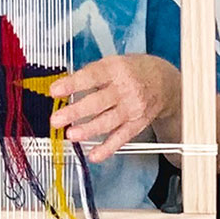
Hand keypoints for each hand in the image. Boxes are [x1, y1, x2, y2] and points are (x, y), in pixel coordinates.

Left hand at [47, 54, 177, 161]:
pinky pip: (121, 138)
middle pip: (99, 102)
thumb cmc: (134, 71)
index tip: (55, 91)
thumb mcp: (113, 63)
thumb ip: (89, 75)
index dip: (73, 84)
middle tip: (57, 119)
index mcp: (116, 70)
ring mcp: (131, 108)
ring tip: (72, 135)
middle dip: (77, 112)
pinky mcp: (136, 124)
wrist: (164, 82)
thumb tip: (62, 88)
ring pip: (109, 121)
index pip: (92, 76)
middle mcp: (125, 89)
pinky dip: (107, 148)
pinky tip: (94, 154)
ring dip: (89, 130)